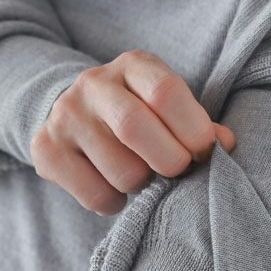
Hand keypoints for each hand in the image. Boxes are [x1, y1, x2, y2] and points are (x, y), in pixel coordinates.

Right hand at [30, 48, 236, 214]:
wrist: (73, 114)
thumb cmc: (137, 116)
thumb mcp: (167, 109)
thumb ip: (197, 125)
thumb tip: (226, 144)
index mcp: (133, 66)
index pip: (165, 92)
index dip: (193, 130)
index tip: (203, 154)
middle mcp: (93, 84)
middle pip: (134, 127)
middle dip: (169, 162)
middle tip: (176, 172)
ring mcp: (65, 116)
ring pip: (119, 170)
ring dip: (141, 187)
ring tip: (141, 178)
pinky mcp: (45, 149)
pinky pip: (95, 194)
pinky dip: (115, 203)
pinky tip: (114, 190)